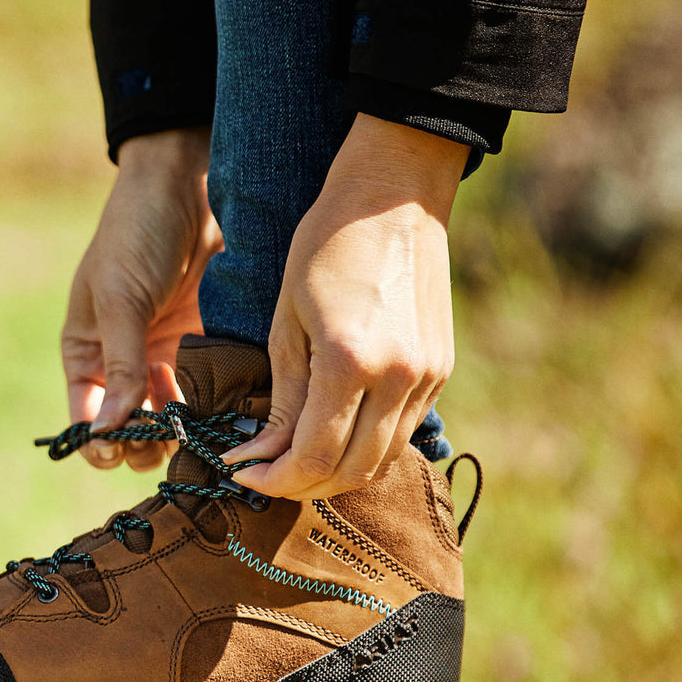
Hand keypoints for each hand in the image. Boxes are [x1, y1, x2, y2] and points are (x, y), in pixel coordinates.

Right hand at [62, 128, 220, 471]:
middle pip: (130, 430)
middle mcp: (124, 365)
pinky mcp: (206, 349)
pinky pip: (209, 394)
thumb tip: (108, 432)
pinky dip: (215, 409)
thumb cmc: (137, 233)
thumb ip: (119, 366)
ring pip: (172, 420)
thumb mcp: (120, 298)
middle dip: (146, 444)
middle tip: (168, 440)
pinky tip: (226, 413)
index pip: (86, 420)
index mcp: (87, 355)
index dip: (100, 444)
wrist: (189, 184)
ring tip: (198, 432)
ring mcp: (166, 359)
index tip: (121, 452)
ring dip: (183, 433)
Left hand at [222, 115, 468, 498]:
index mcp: (351, 362)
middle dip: (302, 487)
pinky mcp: (440, 370)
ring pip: (381, 461)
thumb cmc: (326, 245)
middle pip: (350, 473)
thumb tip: (261, 456)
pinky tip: (334, 434)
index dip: (273, 480)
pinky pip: (402, 432)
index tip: (241, 474)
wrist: (395, 194)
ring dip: (336, 475)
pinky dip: (365, 447)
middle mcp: (399, 378)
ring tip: (295, 462)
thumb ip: (282, 398)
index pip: (313, 458)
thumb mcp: (287, 321)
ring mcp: (427, 377)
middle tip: (266, 477)